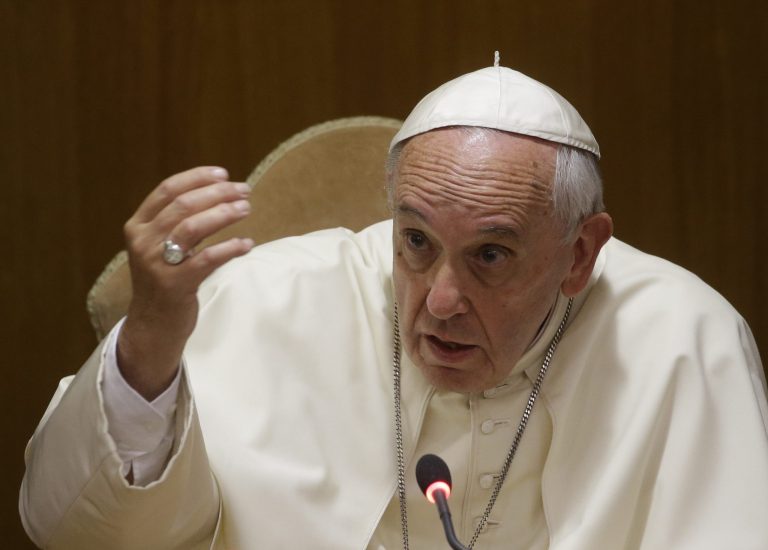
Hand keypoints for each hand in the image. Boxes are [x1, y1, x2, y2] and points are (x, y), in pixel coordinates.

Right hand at [117, 167, 253, 399]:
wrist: (153, 323)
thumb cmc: (166, 278)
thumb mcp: (161, 246)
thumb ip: (179, 221)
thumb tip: (218, 192)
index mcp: (138, 226)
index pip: (167, 190)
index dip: (196, 178)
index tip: (223, 173)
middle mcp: (143, 242)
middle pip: (183, 205)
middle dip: (218, 193)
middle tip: (244, 191)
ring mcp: (157, 263)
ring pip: (193, 227)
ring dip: (224, 214)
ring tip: (246, 209)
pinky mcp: (175, 284)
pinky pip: (207, 259)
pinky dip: (230, 248)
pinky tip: (247, 244)